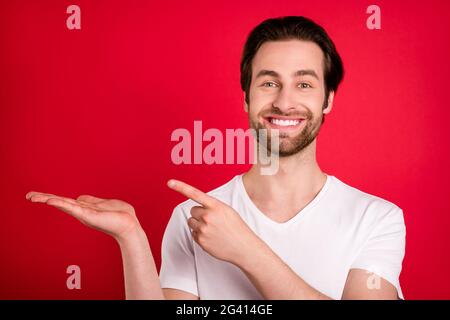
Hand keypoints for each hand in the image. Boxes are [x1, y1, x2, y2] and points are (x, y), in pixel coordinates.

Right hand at [25, 191, 140, 241]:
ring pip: (63, 205)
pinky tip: (50, 201)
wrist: (129, 225)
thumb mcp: (104, 203)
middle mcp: (82, 212)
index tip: (38, 195)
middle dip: (44, 198)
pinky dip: (61, 204)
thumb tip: (80, 197)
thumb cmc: (121, 215)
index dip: (52, 197)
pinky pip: (72, 208)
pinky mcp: (88, 216)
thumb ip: (92, 200)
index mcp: (85, 208)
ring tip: (33, 197)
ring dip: (48, 199)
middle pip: (60, 203)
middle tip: (29, 195)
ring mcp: (84, 214)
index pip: (66, 201)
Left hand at [167, 179, 261, 264]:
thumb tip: (197, 209)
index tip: (170, 182)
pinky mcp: (200, 241)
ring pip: (191, 222)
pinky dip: (200, 235)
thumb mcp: (227, 211)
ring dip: (198, 224)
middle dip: (199, 214)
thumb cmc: (237, 228)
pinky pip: (193, 234)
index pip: (195, 194)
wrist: (244, 247)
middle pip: (192, 210)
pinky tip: (212, 238)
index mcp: (216, 206)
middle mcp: (208, 216)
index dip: (181, 187)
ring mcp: (203, 229)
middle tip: (212, 220)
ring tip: (213, 230)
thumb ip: (212, 207)